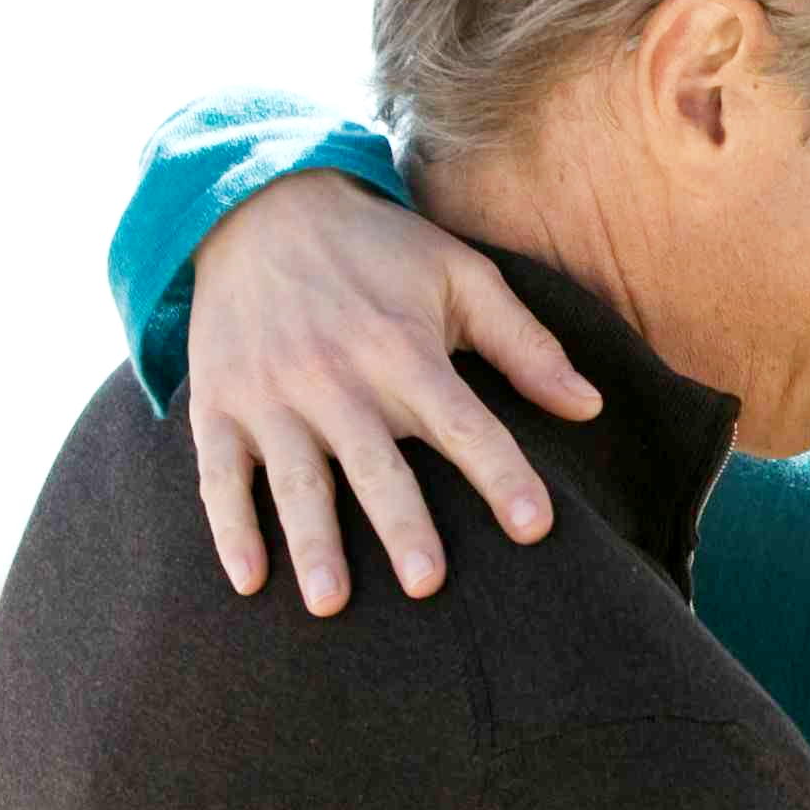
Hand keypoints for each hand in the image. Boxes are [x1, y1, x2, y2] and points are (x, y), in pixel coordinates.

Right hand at [188, 168, 604, 614]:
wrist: (257, 206)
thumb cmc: (379, 251)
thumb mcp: (461, 276)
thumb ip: (526, 346)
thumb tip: (591, 408)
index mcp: (401, 348)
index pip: (462, 423)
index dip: (501, 475)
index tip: (537, 528)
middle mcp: (333, 376)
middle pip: (374, 462)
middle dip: (400, 523)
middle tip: (428, 584)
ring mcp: (269, 394)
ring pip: (293, 479)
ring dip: (311, 541)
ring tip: (332, 602)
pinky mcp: (218, 405)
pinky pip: (218, 476)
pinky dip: (230, 530)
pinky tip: (249, 583)